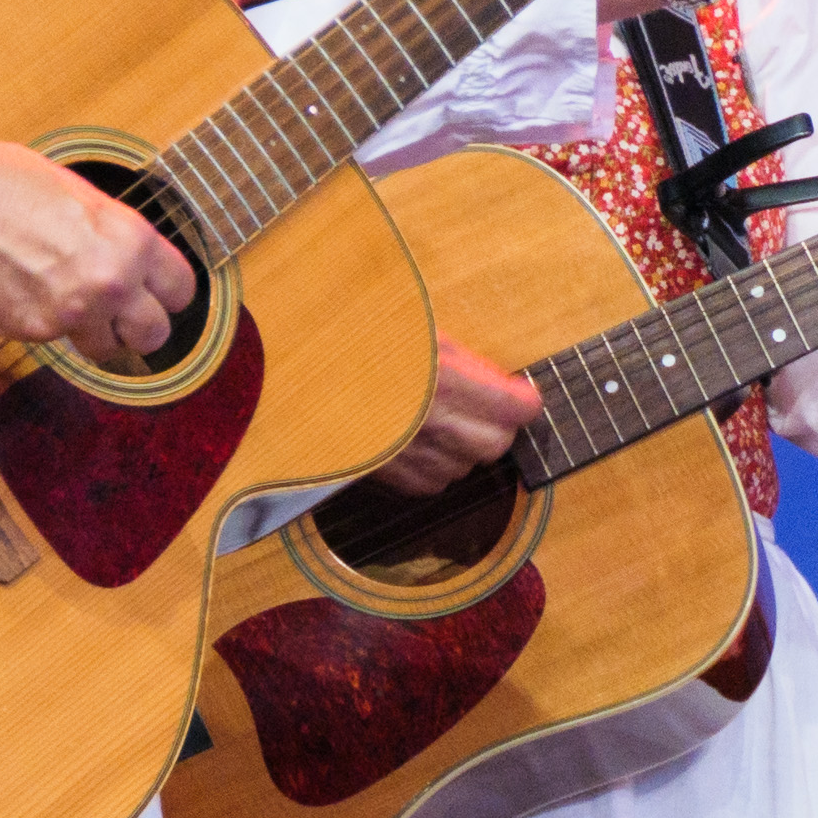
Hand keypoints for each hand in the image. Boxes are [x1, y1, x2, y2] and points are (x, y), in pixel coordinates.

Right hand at [0, 120, 194, 364]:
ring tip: (75, 304)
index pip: (182, 290)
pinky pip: (57, 341)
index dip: (170, 293)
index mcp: (133, 242)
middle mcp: (112, 284)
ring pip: (107, 350)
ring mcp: (73, 314)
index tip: (161, 295)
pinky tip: (30, 291)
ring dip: (97, 335)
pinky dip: (50, 325)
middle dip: (142, 327)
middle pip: (154, 334)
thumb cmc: (14, 185)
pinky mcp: (36, 332)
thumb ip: (118, 236)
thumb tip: (133, 259)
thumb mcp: (87, 197)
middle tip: (125, 316)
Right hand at [373, 341, 542, 495]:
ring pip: (464, 469)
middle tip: (482, 406)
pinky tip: (415, 441)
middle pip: (496, 445)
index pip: (516, 408)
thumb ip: (464, 360)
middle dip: (497, 427)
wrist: (295, 374)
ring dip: (462, 449)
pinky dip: (433, 469)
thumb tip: (507, 385)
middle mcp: (428, 421)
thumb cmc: (357, 340)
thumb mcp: (418, 332)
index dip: (523, 401)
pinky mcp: (384, 475)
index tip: (520, 394)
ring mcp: (406, 453)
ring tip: (438, 420)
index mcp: (441, 378)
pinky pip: (430, 485)